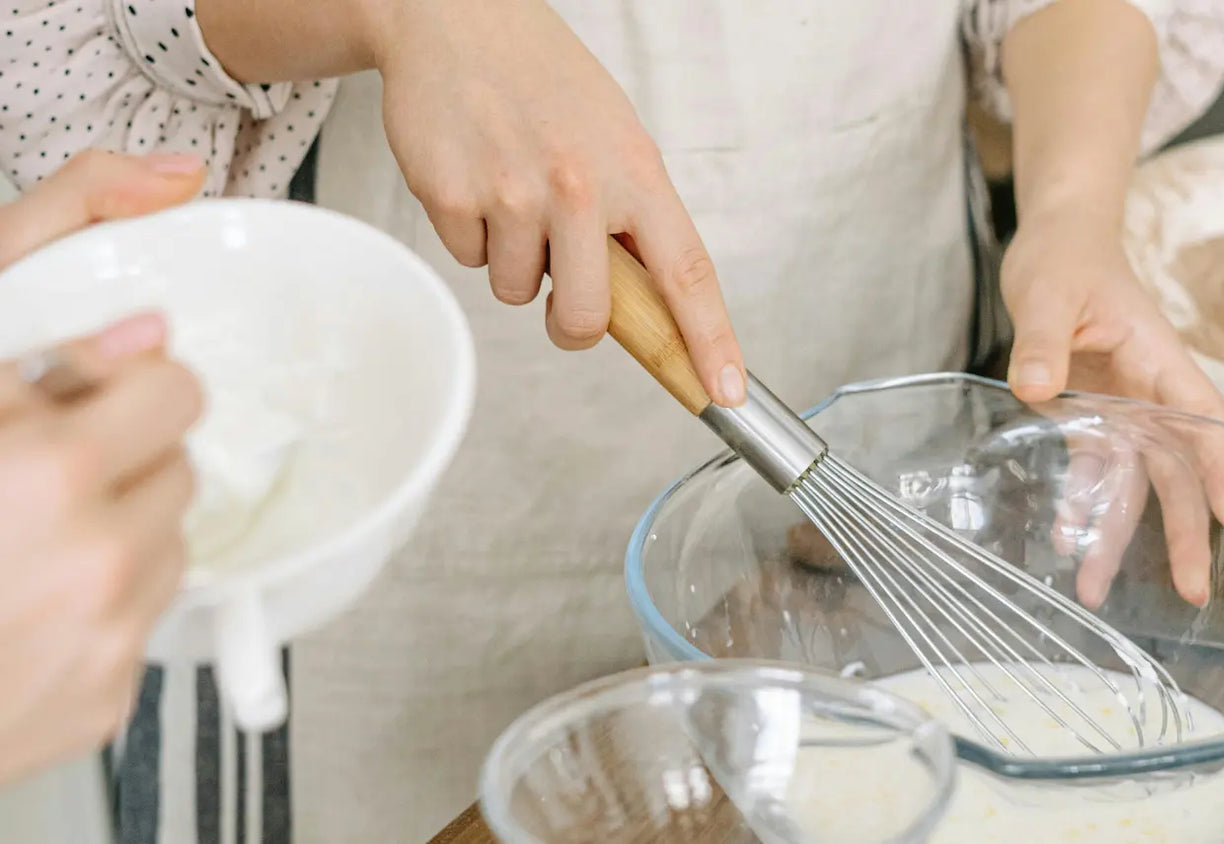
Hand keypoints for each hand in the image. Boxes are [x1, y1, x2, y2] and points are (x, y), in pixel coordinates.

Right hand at [0, 150, 205, 784]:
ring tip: (20, 525)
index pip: (166, 378)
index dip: (110, 375)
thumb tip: (170, 182)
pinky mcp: (107, 690)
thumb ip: (43, 239)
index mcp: (32, 461)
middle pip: (176, 441)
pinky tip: (25, 588)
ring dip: (112, 510)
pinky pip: (154, 603)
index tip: (68, 385)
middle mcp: (73, 545)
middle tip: (36, 453)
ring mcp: (96, 627)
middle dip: (116, 436)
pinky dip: (106, 589)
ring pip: (172, 519)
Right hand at [366, 0, 747, 405]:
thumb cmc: (546, 83)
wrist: (457, 19)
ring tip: (513, 189)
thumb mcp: (616, 138)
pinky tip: (477, 177)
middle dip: (570, 322)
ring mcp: (511, 192)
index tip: (725, 391)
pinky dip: (472, 233)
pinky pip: (468, 260)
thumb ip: (633, 218)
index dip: (709, 340)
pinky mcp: (450, 195)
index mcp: (636, 171)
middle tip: (560, 286)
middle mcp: (579, 184)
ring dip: (514, 259)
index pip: (686, 273)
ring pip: (516, 292)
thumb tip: (643, 306)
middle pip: (584, 318)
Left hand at [1000, 209, 1223, 607]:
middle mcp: (1148, 393)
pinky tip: (1068, 541)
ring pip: (1132, 482)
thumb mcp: (1048, 294)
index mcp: (1156, 360)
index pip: (1201, 418)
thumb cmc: (1065, 260)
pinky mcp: (1090, 414)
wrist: (1058, 244)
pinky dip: (1083, 504)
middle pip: (1176, 469)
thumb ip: (1043, 342)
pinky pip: (1094, 469)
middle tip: (1193, 591)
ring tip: (1097, 589)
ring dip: (1118, 534)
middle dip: (1185, 532)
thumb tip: (1037, 387)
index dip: (1219, 466)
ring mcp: (1122, 408)